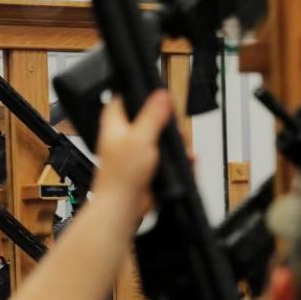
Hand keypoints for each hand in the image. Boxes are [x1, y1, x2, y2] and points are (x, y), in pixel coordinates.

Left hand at [92, 91, 173, 214]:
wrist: (123, 206)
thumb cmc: (121, 176)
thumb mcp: (141, 138)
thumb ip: (152, 115)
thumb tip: (160, 95)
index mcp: (114, 126)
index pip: (120, 100)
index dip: (135, 94)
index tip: (153, 93)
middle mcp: (122, 137)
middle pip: (145, 118)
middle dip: (163, 121)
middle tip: (172, 124)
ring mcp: (133, 153)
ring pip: (156, 138)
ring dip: (172, 140)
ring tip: (181, 142)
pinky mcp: (143, 167)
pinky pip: (162, 157)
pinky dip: (174, 157)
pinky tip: (185, 158)